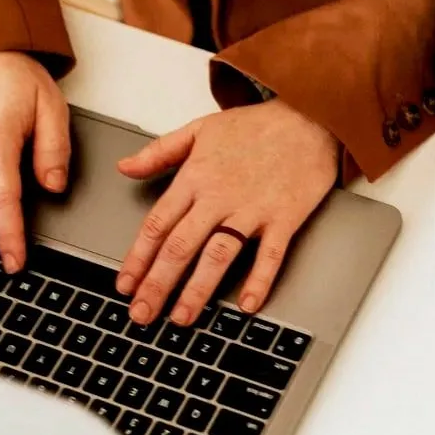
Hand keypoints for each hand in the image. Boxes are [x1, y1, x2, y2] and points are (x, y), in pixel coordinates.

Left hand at [115, 99, 340, 325]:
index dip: (138, 258)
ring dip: (197, 290)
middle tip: (142, 314)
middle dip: (157, 284)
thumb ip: (160, 151)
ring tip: (182, 317)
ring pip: (217, 256)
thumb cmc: (258, 126)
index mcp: (196, 177)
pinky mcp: (284, 217)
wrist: (309, 116)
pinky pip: (270, 255)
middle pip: (180, 247)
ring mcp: (252, 209)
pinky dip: (259, 281)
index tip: (126, 284)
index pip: (157, 225)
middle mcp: (219, 197)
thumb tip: (125, 167)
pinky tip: (247, 305)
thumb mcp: (200, 129)